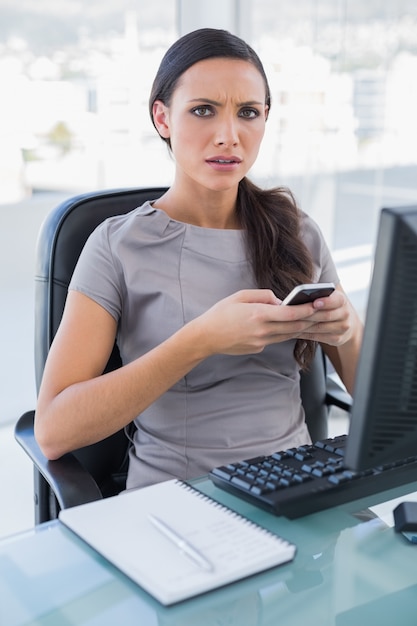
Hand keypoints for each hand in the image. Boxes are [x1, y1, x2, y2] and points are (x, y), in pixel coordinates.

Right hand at [194, 289, 323, 355]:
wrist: (205, 337)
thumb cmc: (220, 313)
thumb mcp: (239, 296)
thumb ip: (262, 295)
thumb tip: (279, 300)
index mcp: (258, 315)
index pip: (290, 314)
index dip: (307, 310)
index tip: (318, 304)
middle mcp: (262, 331)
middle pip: (294, 327)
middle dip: (311, 320)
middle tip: (323, 313)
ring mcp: (260, 342)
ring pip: (287, 335)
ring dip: (301, 328)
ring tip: (313, 319)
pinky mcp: (258, 348)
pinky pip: (276, 339)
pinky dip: (285, 332)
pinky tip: (290, 326)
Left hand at [295, 286, 356, 346]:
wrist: (344, 323)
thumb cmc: (329, 307)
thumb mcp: (328, 299)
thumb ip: (318, 296)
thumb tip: (299, 296)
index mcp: (342, 300)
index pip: (336, 300)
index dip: (326, 302)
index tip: (315, 303)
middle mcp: (345, 314)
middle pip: (326, 315)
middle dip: (308, 315)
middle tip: (293, 314)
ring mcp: (342, 328)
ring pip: (320, 327)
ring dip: (303, 326)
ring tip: (290, 323)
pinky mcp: (337, 339)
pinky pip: (318, 337)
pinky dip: (304, 334)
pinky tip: (294, 331)